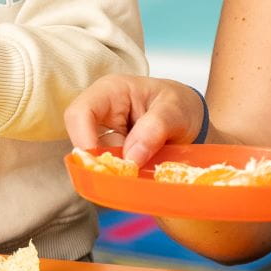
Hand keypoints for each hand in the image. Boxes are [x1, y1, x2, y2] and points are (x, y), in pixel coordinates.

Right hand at [61, 75, 206, 167]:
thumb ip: (155, 128)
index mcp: (110, 92)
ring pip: (95, 162)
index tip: (105, 164)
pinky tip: (143, 172)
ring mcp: (104, 137)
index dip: (84, 139)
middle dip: (106, 162)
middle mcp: (100, 114)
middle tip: (135, 170)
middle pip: (82, 143)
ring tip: (148, 165)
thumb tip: (131, 158)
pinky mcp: (111, 156)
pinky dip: (123, 178)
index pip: (80, 113)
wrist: (190, 119)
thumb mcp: (176, 110)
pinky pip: (108, 171)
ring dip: (118, 172)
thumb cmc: (180, 105)